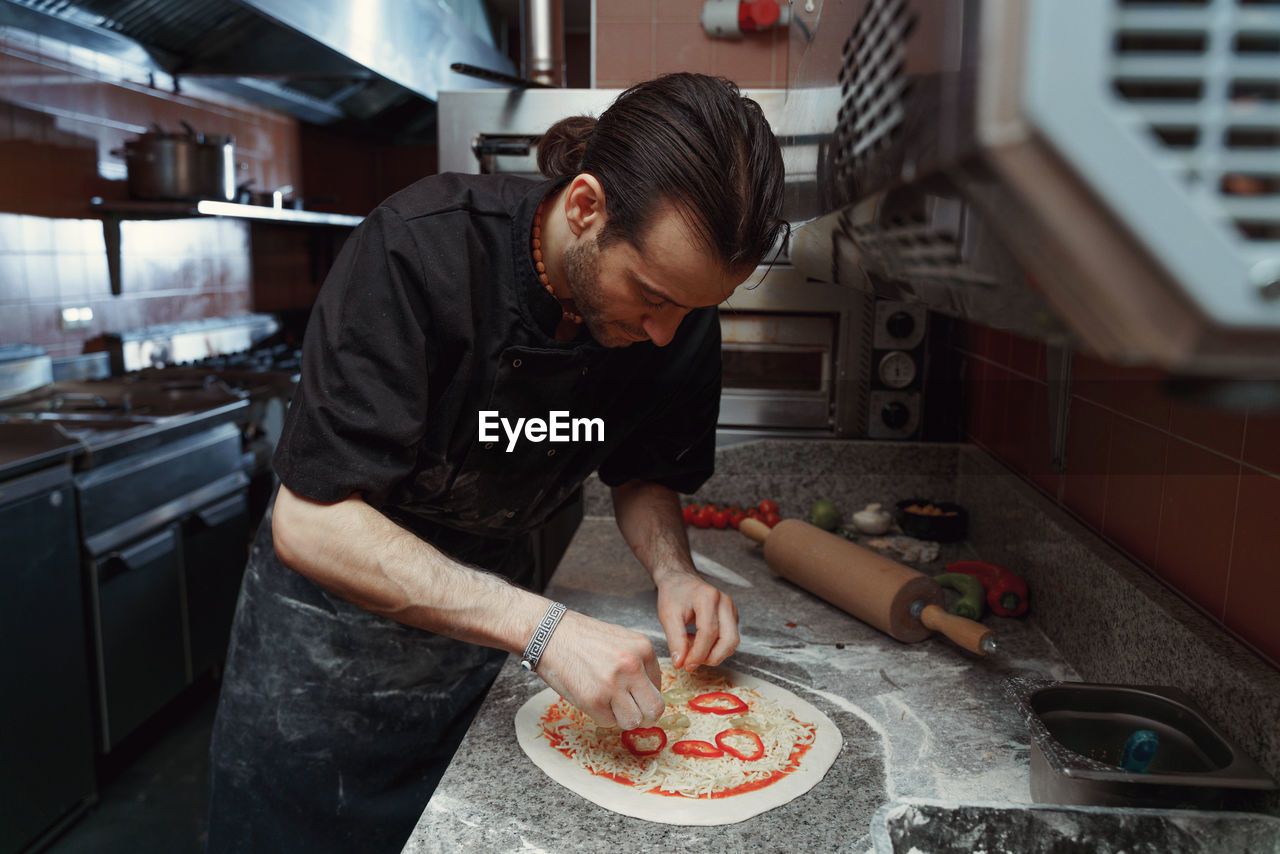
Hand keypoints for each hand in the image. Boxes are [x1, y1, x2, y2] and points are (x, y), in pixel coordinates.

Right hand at [534, 610, 665, 728]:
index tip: (633, 695)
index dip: (645, 695)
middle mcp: (632, 666)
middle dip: (645, 716)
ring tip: (607, 702)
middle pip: (655, 710)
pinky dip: (600, 715)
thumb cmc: (582, 637)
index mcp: (643, 648)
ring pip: (633, 721)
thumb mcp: (621, 640)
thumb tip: (649, 693)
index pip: (659, 687)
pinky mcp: (593, 700)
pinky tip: (590, 697)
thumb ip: (639, 663)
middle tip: (632, 713)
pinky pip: (608, 722)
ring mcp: (613, 684)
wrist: (549, 633)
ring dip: (621, 717)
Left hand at [654, 570, 738, 670]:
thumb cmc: (674, 594)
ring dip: (713, 653)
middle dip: (711, 657)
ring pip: (732, 641)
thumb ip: (675, 640)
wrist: (680, 580)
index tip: (686, 665)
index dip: (698, 654)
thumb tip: (680, 663)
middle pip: (729, 639)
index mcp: (708, 597)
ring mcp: (731, 609)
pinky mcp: (732, 616)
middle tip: (692, 663)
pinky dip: (715, 646)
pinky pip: (729, 638)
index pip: (709, 632)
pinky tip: (698, 640)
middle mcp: (724, 602)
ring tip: (692, 646)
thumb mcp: (667, 616)